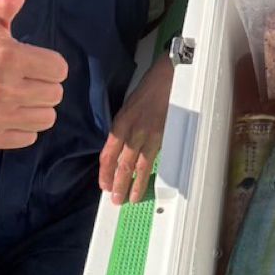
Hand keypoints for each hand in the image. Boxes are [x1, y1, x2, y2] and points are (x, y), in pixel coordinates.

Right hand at [0, 0, 67, 147]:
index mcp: (7, 57)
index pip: (59, 69)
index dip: (48, 63)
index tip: (30, 59)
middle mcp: (1, 90)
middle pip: (54, 94)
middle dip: (43, 83)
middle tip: (22, 76)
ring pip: (46, 118)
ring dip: (36, 106)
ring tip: (18, 94)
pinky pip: (28, 138)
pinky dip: (23, 126)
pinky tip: (8, 110)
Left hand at [98, 53, 173, 204]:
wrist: (171, 75)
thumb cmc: (151, 88)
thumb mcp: (130, 105)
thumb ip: (125, 126)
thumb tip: (121, 145)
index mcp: (121, 121)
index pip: (108, 152)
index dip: (105, 170)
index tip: (103, 184)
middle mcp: (131, 130)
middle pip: (121, 162)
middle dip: (116, 183)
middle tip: (114, 199)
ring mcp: (148, 134)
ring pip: (136, 165)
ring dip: (131, 184)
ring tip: (129, 199)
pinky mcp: (163, 136)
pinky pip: (151, 160)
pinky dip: (147, 175)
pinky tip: (145, 184)